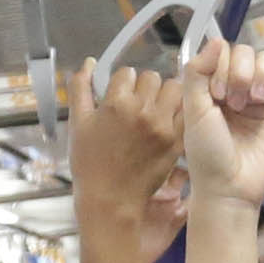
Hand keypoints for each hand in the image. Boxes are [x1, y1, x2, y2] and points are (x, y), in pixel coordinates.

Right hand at [72, 66, 190, 233]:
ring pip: (175, 90)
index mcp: (117, 104)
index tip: (119, 95)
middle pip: (153, 77)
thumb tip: (90, 63)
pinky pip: (185, 114)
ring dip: (165, 95)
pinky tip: (166, 123)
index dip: (121, 83)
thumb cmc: (90, 164)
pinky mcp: (176, 142)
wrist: (110, 199)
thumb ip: (81, 87)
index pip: (127, 73)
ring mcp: (163, 127)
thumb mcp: (78, 122)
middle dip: (143, 86)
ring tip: (154, 109)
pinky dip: (178, 113)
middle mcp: (143, 112)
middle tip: (137, 102)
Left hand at [175, 36, 263, 212]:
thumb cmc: (208, 155)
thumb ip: (198, 73)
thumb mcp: (193, 110)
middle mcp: (232, 87)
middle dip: (239, 72)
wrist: (231, 186)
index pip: (220, 52)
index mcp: (208, 86)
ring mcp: (256, 96)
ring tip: (253, 101)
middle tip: (233, 101)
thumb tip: (215, 41)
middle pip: (243, 53)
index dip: (220, 66)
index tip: (217, 94)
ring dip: (259, 75)